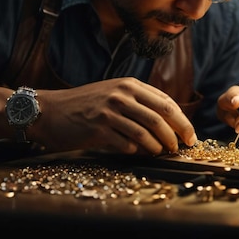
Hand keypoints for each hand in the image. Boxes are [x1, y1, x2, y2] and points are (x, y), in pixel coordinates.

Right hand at [30, 77, 196, 154]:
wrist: (48, 110)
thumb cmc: (82, 105)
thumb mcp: (111, 93)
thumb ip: (137, 103)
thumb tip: (167, 123)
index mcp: (129, 85)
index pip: (166, 103)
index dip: (183, 122)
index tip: (190, 136)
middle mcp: (121, 95)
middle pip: (161, 118)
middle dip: (177, 136)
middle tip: (181, 148)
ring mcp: (110, 112)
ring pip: (146, 133)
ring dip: (157, 147)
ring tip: (160, 153)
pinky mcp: (98, 129)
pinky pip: (126, 145)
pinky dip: (135, 152)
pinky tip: (136, 153)